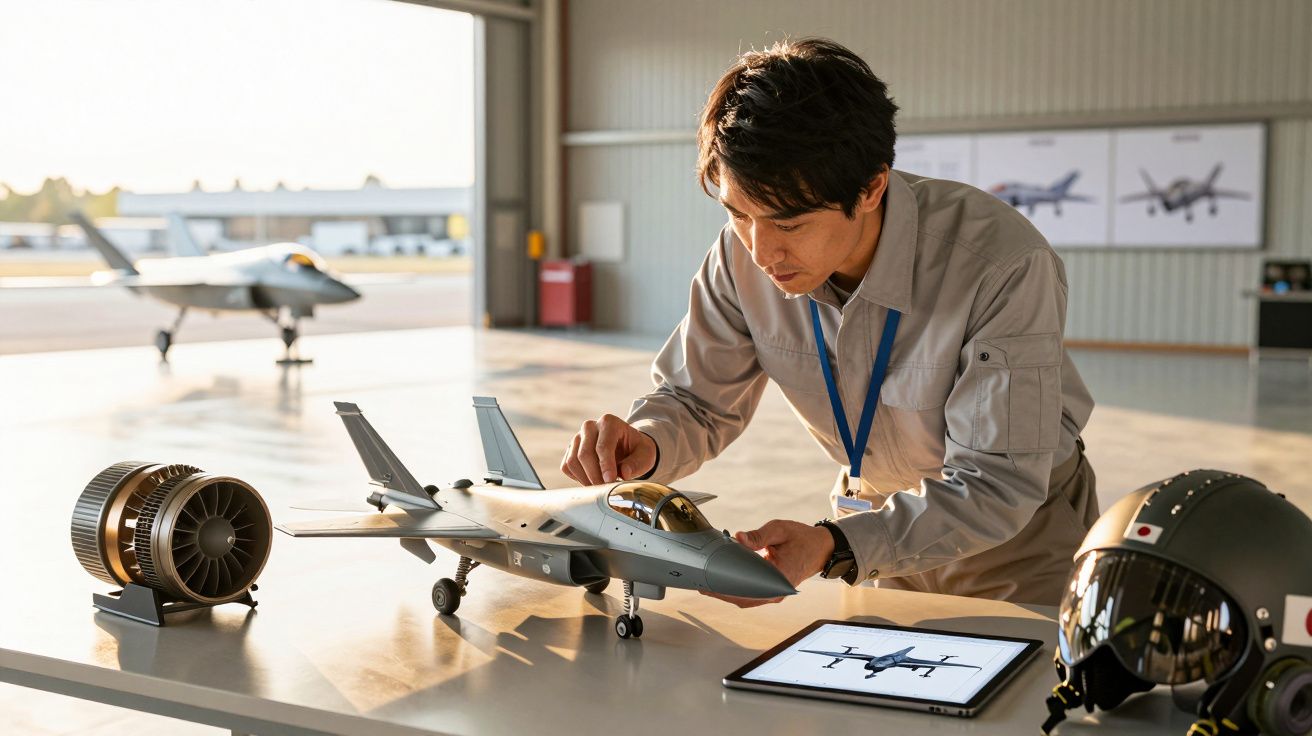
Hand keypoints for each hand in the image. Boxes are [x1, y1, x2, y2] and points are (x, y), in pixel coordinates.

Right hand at [560, 414, 656, 484]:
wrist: (627, 448)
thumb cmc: (636, 450)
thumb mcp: (646, 455)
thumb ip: (637, 463)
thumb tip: (624, 472)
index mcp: (609, 422)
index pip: (602, 446)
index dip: (605, 466)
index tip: (610, 481)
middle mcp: (590, 426)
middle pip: (584, 454)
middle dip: (595, 475)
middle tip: (606, 488)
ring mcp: (578, 437)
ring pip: (572, 461)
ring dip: (585, 479)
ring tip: (600, 487)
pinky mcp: (571, 449)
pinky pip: (567, 467)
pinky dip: (578, 478)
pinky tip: (592, 480)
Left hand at [701, 519, 835, 607]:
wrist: (821, 548)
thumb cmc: (802, 538)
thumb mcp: (780, 530)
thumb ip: (758, 536)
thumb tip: (739, 537)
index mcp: (780, 577)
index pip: (748, 587)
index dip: (726, 587)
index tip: (709, 582)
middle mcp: (777, 591)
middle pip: (743, 598)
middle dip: (721, 592)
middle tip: (700, 583)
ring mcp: (775, 593)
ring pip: (746, 600)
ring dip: (727, 594)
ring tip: (707, 584)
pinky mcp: (772, 591)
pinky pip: (751, 596)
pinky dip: (736, 592)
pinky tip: (723, 584)